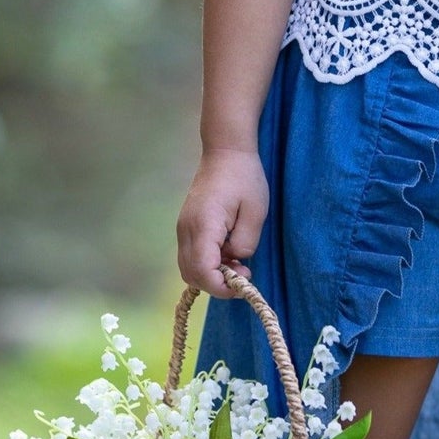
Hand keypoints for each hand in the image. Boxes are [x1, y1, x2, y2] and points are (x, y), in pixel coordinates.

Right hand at [176, 146, 269, 294]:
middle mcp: (186, 229)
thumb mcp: (256, 212)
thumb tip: (235, 261)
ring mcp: (182, 228)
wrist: (225, 152)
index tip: (243, 285)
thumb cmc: (244, 178)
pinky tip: (227, 254)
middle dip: (216, 284)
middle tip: (244, 274)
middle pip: (190, 273)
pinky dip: (206, 264)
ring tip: (237, 264)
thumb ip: (245, 243)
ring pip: (187, 267)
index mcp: (203, 225)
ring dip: (210, 275)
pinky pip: (190, 256)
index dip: (221, 286)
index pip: (202, 270)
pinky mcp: (186, 226)